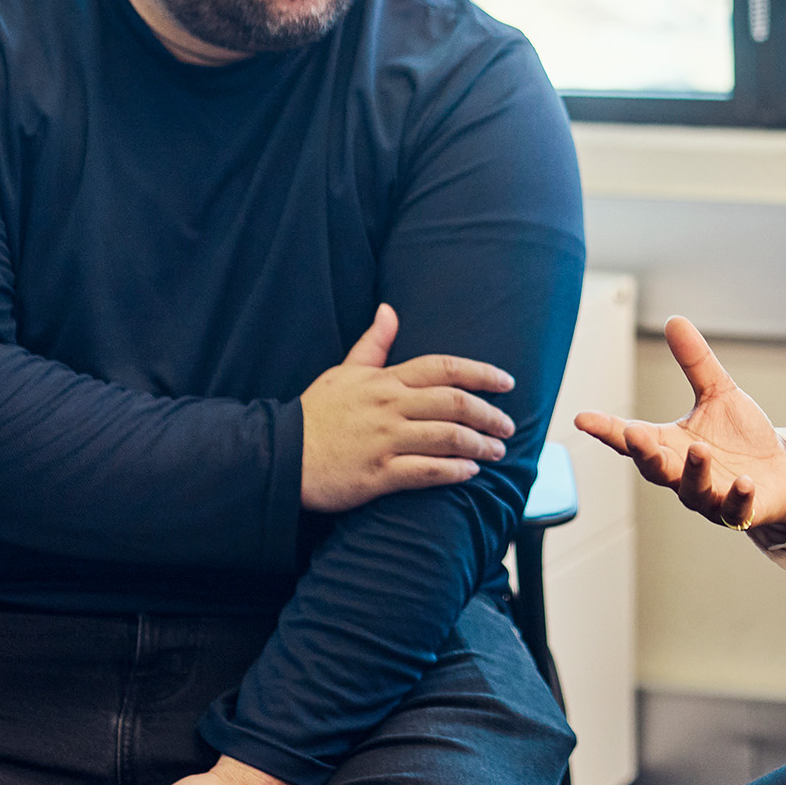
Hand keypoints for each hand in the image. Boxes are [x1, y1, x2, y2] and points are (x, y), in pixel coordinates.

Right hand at [298, 304, 517, 511]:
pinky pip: (426, 471)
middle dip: (489, 413)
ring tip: (496, 451)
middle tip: (508, 425)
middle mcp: (389, 407)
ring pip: (446, 437)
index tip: (507, 382)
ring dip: (479, 444)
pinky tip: (469, 472)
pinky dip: (453, 471)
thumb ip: (372, 345)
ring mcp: (383, 440)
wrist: (277, 457)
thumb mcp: (342, 373)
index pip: (444, 368)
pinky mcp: (377, 474)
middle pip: (454, 402)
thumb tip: (389, 310)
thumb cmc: (316, 415)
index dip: (481, 373)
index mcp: (384, 381)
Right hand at [573, 316, 785, 533]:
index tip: (582, 418)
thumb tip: (674, 320)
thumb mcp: (718, 394)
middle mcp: (682, 474)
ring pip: (692, 491)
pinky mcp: (740, 510)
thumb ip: (695, 363)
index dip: (606, 429)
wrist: (781, 473)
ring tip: (700, 450)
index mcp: (670, 446)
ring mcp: (709, 496)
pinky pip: (735, 510)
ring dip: (694, 472)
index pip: (631, 439)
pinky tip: (744, 482)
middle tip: (635, 435)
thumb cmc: (740, 438)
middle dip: (645, 453)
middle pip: (654, 468)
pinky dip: (738, 497)